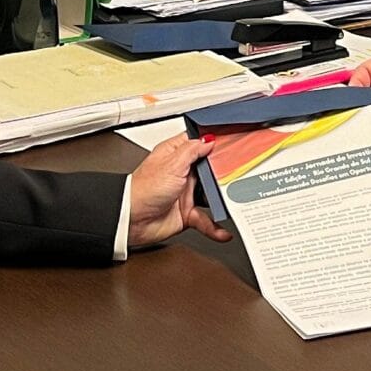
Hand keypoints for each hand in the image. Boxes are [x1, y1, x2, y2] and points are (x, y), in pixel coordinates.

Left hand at [128, 134, 230, 248]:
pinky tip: (223, 231)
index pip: (198, 144)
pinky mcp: (187, 214)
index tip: (232, 143)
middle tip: (240, 173)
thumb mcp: (172, 164)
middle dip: (224, 173)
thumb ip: (192, 150)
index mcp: (175, 156)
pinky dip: (215, 227)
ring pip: (211, 196)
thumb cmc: (142, 190)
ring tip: (235, 202)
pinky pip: (206, 220)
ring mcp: (185, 194)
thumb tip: (209, 140)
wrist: (131, 221)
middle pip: (210, 170)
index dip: (214, 143)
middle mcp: (182, 174)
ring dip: (222, 201)